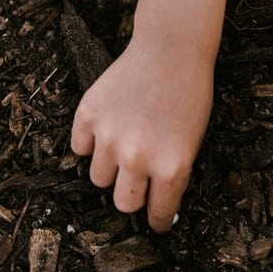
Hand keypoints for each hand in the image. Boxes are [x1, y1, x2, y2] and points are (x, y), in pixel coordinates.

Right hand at [71, 36, 214, 231]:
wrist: (171, 49)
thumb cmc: (189, 94)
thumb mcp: (193, 141)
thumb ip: (171, 172)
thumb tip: (153, 202)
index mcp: (171, 168)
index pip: (158, 213)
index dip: (158, 221)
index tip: (156, 223)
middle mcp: (138, 157)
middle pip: (123, 203)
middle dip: (132, 196)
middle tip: (138, 179)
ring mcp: (110, 137)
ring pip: (98, 178)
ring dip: (110, 169)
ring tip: (123, 145)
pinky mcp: (88, 115)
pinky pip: (79, 147)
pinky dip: (90, 142)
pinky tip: (107, 127)